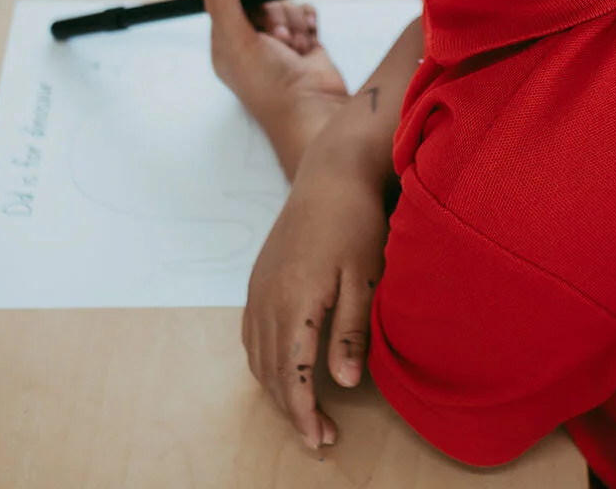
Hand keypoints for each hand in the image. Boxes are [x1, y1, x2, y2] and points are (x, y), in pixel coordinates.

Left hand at [204, 0, 349, 177]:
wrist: (311, 109)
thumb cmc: (269, 86)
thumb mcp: (237, 43)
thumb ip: (223, 6)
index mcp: (228, 43)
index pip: (232, 2)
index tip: (259, 7)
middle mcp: (253, 41)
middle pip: (264, 0)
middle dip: (275, 14)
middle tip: (277, 37)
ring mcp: (281, 43)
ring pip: (287, 6)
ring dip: (294, 23)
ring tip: (294, 49)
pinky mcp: (306, 43)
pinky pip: (306, 15)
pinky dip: (309, 23)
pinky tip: (308, 42)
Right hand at [243, 158, 389, 448]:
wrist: (330, 175)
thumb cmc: (355, 223)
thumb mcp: (363, 278)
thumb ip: (351, 332)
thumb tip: (344, 383)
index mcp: (295, 301)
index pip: (293, 374)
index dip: (305, 412)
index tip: (321, 439)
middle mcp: (268, 299)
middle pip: (272, 372)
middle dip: (292, 410)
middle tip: (319, 437)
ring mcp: (259, 289)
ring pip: (258, 357)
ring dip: (277, 390)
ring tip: (304, 412)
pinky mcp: (258, 280)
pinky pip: (252, 335)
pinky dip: (264, 363)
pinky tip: (281, 372)